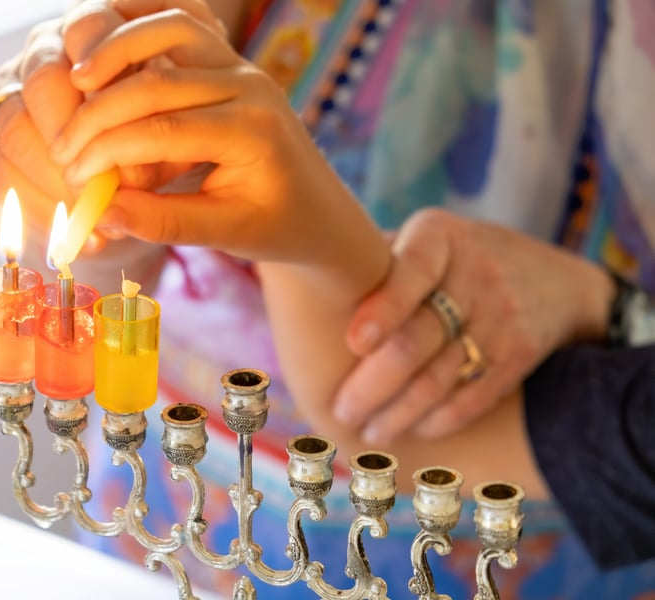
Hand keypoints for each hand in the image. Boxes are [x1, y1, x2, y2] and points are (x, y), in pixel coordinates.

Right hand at [50, 1, 386, 274]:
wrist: (318, 208)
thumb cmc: (275, 226)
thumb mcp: (225, 235)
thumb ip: (163, 223)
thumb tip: (100, 212)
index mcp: (252, 133)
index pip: (161, 130)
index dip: (106, 150)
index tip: (71, 175)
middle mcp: (249, 86)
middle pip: (155, 81)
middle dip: (97, 113)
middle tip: (62, 147)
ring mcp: (240, 63)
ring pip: (169, 27)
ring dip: (115, 46)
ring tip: (76, 79)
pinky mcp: (227, 56)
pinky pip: (181, 18)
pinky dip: (140, 22)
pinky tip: (107, 47)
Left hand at [333, 208, 616, 444]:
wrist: (554, 280)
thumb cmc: (455, 260)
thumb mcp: (428, 238)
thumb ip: (377, 257)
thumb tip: (294, 278)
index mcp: (440, 236)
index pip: (411, 271)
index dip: (384, 308)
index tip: (353, 342)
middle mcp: (475, 271)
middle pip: (418, 338)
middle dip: (373, 384)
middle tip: (341, 411)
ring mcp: (502, 313)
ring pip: (441, 376)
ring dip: (399, 413)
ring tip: (368, 432)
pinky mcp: (520, 352)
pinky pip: (474, 396)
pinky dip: (438, 420)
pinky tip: (411, 431)